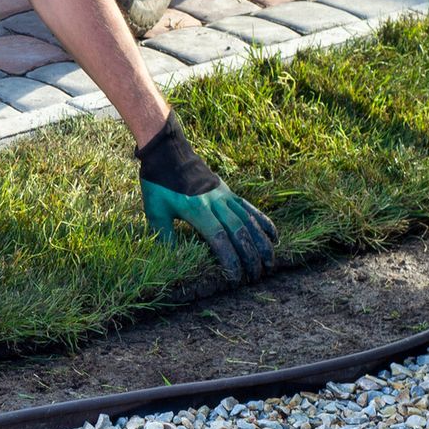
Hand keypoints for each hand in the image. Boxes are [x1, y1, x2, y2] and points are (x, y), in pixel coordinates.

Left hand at [136, 113, 275, 281]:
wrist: (168, 151)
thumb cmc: (158, 182)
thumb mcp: (155, 210)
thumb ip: (164, 235)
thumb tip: (173, 260)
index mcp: (196, 208)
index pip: (218, 237)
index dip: (229, 258)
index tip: (235, 276)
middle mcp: (215, 202)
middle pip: (239, 231)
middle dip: (250, 256)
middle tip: (256, 276)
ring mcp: (224, 195)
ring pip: (249, 220)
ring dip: (262, 242)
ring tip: (270, 263)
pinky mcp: (228, 192)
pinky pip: (250, 209)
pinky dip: (263, 223)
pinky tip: (274, 236)